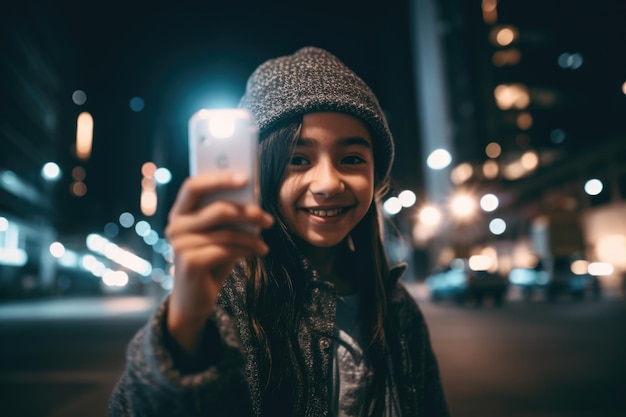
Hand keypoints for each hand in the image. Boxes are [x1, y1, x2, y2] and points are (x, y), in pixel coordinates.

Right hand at [164, 172, 273, 354]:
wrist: (194, 297)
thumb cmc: (211, 259)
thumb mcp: (220, 234)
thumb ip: (228, 216)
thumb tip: (253, 199)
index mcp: (180, 212)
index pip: (194, 186)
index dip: (219, 179)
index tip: (245, 177)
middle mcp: (175, 226)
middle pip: (216, 209)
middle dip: (247, 212)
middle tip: (268, 219)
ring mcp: (180, 244)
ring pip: (226, 233)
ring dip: (251, 237)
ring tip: (264, 243)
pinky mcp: (189, 262)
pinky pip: (226, 250)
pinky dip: (246, 250)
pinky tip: (257, 252)